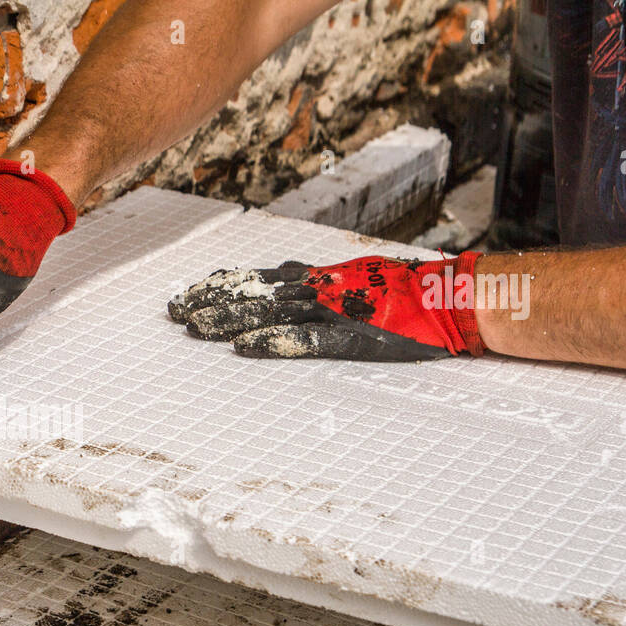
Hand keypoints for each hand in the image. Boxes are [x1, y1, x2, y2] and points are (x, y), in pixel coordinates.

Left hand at [169, 253, 485, 360]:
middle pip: (253, 293)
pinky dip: (272, 343)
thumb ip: (316, 280)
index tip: (188, 294)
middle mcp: (319, 287)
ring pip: (270, 313)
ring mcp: (334, 310)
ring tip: (196, 330)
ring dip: (231, 322)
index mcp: (318, 276)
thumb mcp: (352, 278)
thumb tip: (283, 277)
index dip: (219, 286)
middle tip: (174, 313)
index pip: (256, 278)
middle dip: (211, 303)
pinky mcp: (351, 336)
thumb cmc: (403, 293)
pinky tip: (244, 350)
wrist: (450, 298)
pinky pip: (305, 340)